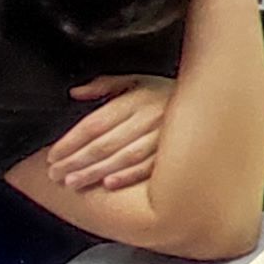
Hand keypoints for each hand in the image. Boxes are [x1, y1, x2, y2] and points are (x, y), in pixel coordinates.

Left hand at [50, 76, 177, 191]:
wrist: (211, 100)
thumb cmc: (167, 93)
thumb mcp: (136, 80)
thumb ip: (104, 85)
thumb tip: (76, 93)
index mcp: (136, 98)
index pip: (95, 123)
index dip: (71, 141)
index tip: (53, 154)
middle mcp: (149, 117)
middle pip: (105, 143)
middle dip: (76, 161)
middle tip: (55, 174)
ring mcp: (163, 136)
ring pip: (123, 157)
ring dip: (95, 172)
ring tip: (73, 182)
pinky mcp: (175, 152)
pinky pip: (149, 166)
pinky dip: (129, 176)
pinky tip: (109, 183)